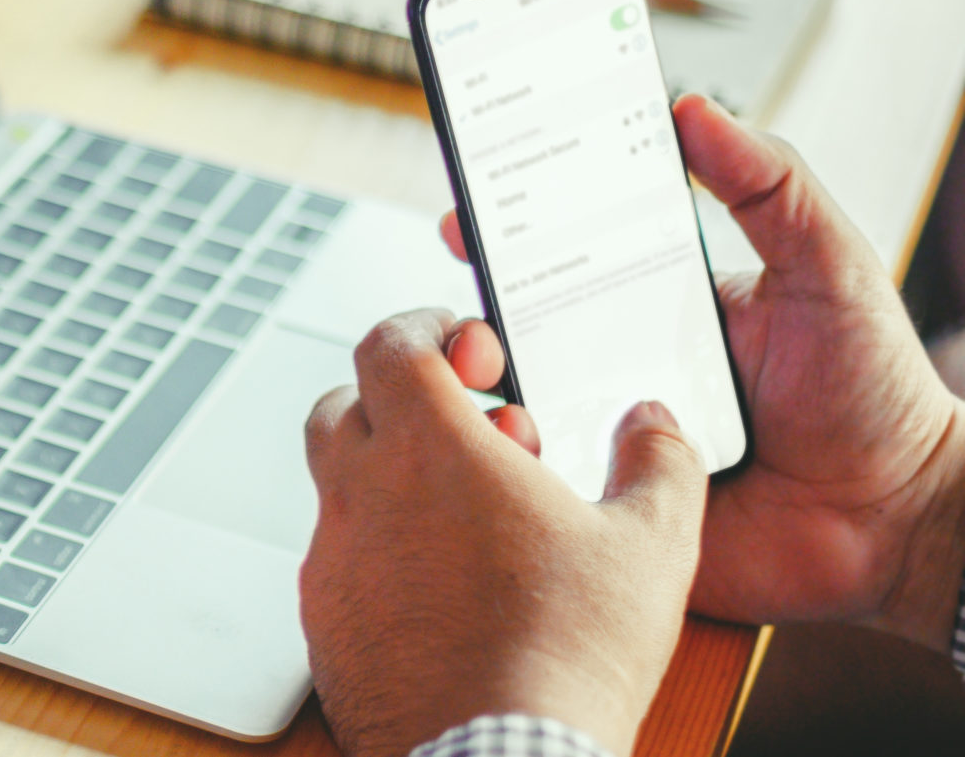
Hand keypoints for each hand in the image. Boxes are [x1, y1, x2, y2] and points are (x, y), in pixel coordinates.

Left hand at [303, 310, 704, 756]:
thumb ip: (659, 461)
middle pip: (347, 404)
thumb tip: (654, 421)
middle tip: (470, 431)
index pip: (389, 343)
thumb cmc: (566, 654)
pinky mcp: (323, 619)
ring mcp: (332, 558)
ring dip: (391, 478)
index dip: (424, 328)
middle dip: (401, 400)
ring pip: (337, 484)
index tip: (464, 345)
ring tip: (469, 515)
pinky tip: (442, 584)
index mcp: (429, 448)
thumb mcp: (650, 545)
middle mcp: (362, 493)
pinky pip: (338, 557)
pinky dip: (379, 549)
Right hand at [438, 95, 964, 650]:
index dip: (501, 234)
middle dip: (472, 323)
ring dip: (488, 395)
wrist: (898, 522)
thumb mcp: (828, 265)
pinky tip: (529, 451)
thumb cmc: (872, 393)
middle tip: (474, 323)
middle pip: (512, 337)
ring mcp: (604, 442)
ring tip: (496, 383)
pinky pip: (540, 494)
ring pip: (511, 412)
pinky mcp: (607, 514)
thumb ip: (769, 184)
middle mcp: (615, 370)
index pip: (557, 260)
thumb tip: (693, 107)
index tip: (466, 213)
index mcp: (651, 305)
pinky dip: (519, 472)